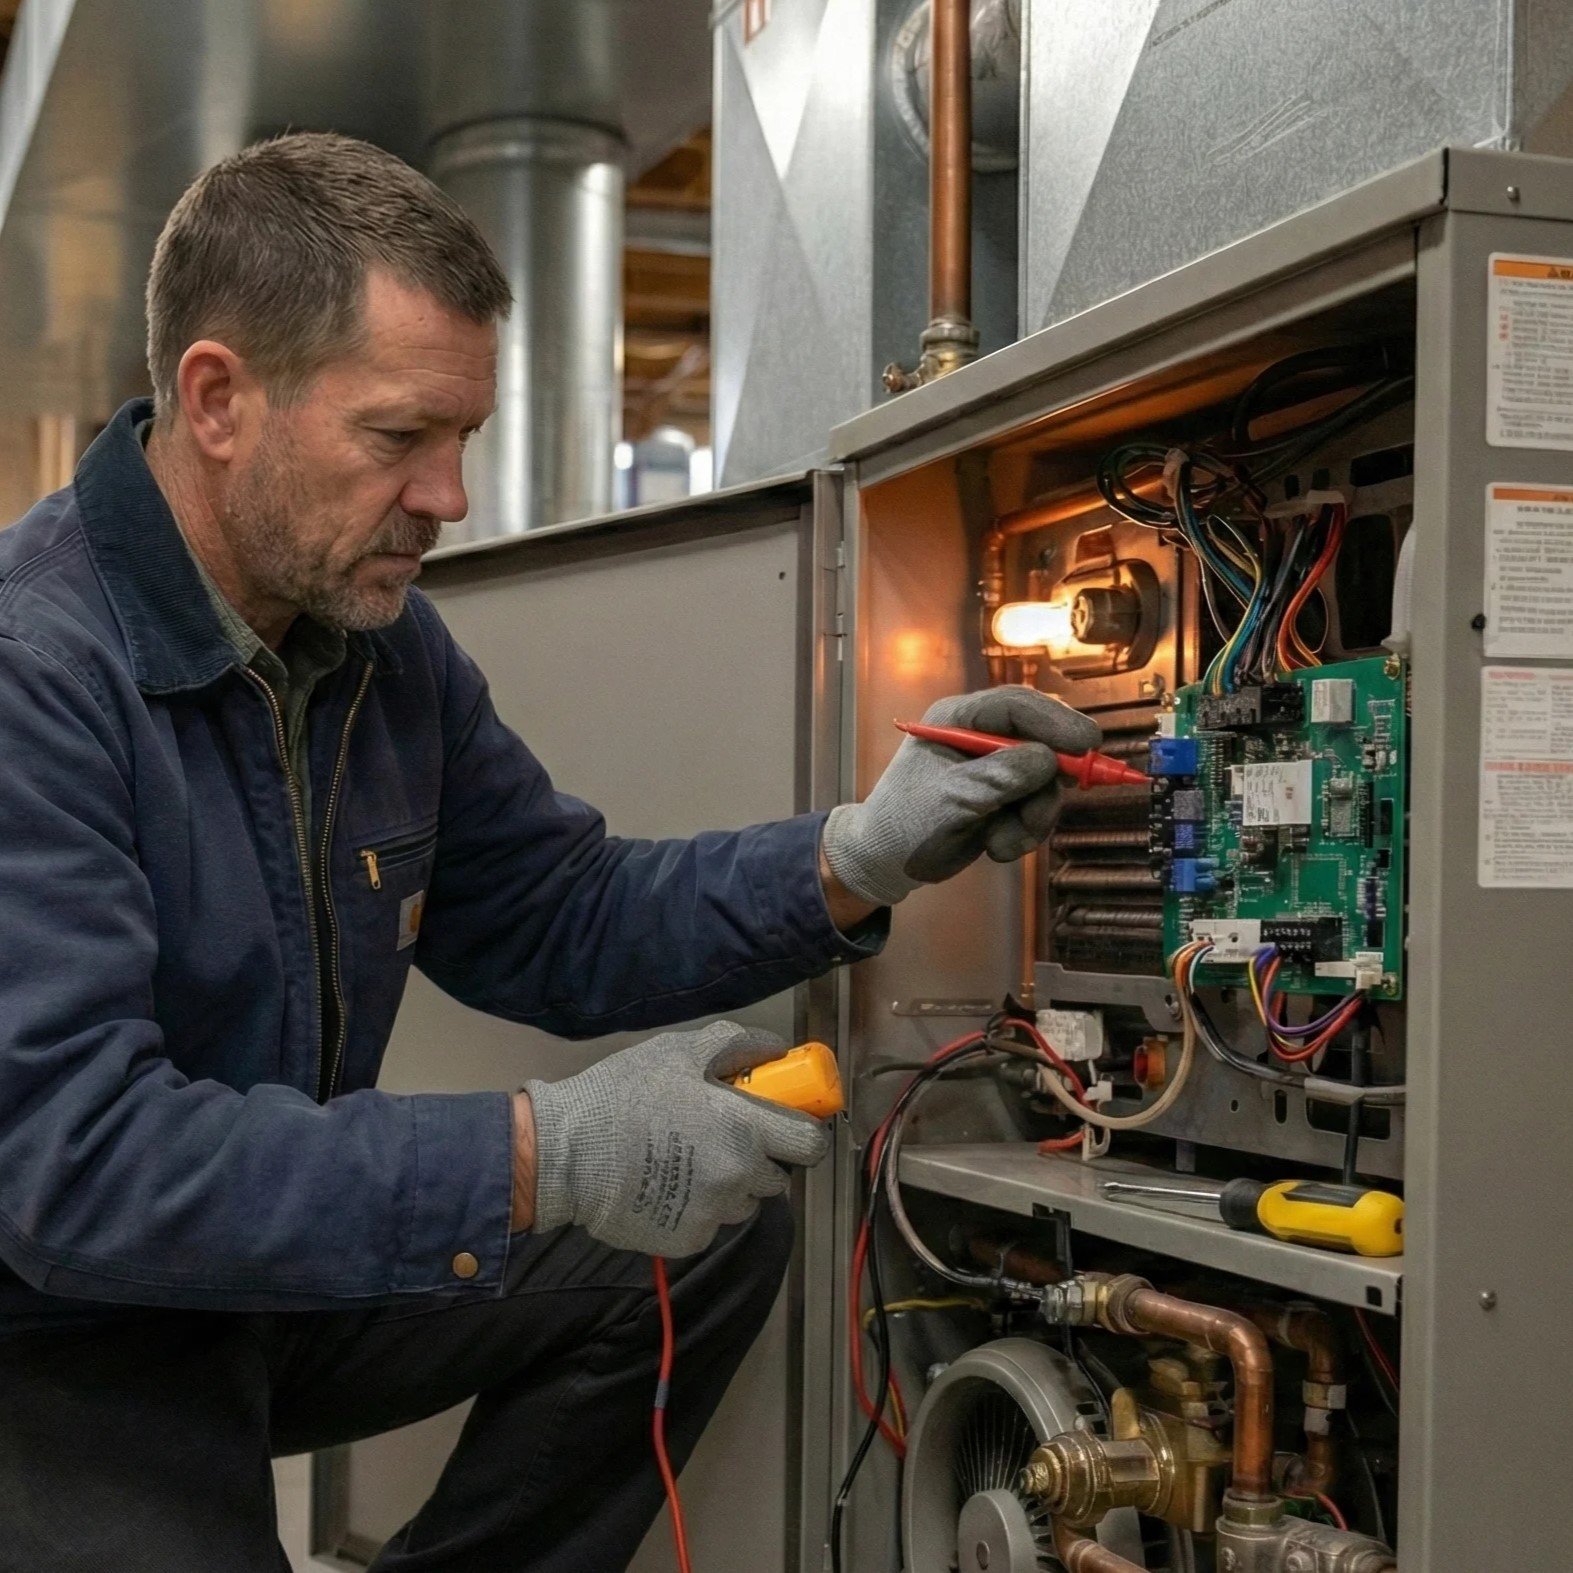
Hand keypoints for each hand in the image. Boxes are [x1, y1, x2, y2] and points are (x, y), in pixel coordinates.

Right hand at [522, 1021, 829, 1256]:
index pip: (811, 1144)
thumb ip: (736, 1046)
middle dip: (758, 1158)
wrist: (565, 1154)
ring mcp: (714, 1214)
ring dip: (728, 1185)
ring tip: (686, 1161)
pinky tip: (665, 1185)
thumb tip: (778, 1049)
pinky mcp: (688, 1240)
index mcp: (744, 1128)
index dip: (802, 1133)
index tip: (785, 1124)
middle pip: (777, 1177)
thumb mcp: (679, 1051)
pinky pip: (709, 1223)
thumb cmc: (623, 1095)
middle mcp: (739, 1177)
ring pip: (743, 1202)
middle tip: (721, 1138)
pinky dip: (696, 1209)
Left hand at [820, 686, 1099, 906]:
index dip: (1055, 720)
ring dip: (1034, 817)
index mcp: (957, 719)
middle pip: (1041, 739)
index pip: (1016, 706)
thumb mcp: (951, 799)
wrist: (885, 862)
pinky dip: (1025, 833)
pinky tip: (996, 847)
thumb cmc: (904, 822)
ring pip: (1046, 782)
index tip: (1086, 742)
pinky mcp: (1004, 800)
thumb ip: (998, 776)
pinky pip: (1036, 809)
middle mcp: (981, 738)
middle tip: (1069, 791)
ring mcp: (995, 770)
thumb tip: (1047, 760)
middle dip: (1053, 774)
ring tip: (1003, 842)